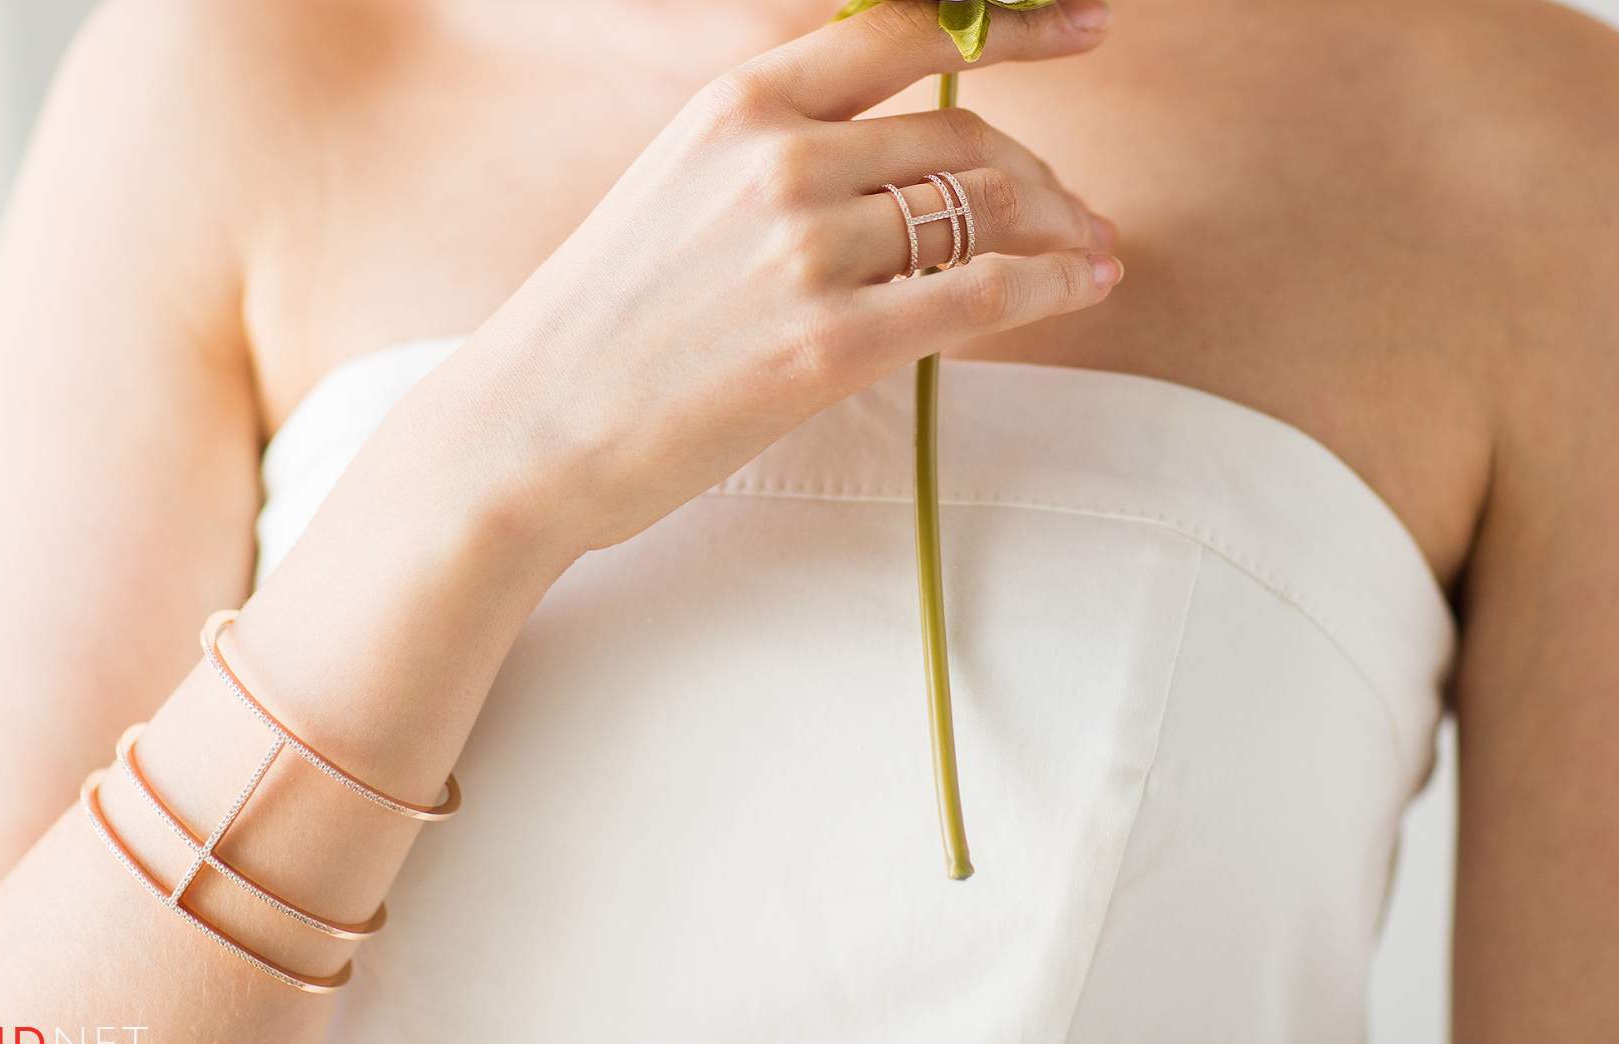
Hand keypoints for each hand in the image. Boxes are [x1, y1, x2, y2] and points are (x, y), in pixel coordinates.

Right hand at [412, 0, 1120, 555]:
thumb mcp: (676, 187)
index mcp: (741, 104)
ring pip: (984, 211)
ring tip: (1090, 255)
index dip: (1014, 24)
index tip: (1085, 24)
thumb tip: (895, 156)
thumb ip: (778, 153)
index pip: (906, 31)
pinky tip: (1082, 287)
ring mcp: (805, 249)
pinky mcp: (827, 342)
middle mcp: (779, 157)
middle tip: (1079, 212)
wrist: (528, 428)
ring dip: (1061, 231)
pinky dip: (1052, 284)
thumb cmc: (604, 321)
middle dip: (1042, 174)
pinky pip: (980, 293)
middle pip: (963, 137)